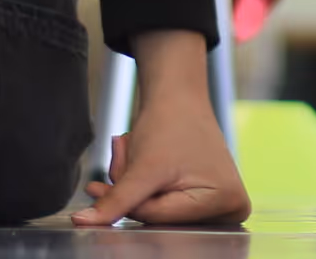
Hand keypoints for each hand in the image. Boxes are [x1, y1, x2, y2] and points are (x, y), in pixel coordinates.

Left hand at [71, 32, 249, 225]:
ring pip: (157, 212)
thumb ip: (115, 201)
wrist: (177, 94)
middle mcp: (230, 209)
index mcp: (227, 202)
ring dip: (135, 187)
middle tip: (123, 156)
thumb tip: (85, 223)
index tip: (101, 184)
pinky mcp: (207, 199)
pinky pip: (162, 205)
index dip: (128, 200)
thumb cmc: (170, 121)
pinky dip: (144, 187)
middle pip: (160, 218)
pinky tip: (142, 162)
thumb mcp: (142, 168)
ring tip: (132, 152)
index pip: (160, 218)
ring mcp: (220, 205)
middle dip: (132, 192)